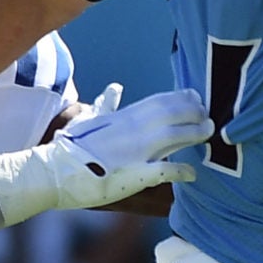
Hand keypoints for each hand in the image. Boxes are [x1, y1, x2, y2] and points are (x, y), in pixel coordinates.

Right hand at [0, 87, 212, 221]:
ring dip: (195, 133)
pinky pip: (166, 170)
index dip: (182, 98)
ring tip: (208, 133)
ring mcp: (136, 151)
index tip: (196, 97)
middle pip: (173, 113)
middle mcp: (134, 130)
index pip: (160, 101)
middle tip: (208, 115)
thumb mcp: (88, 120)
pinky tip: (192, 174)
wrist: (54, 171)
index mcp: (124, 117)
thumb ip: (106, 104)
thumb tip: (114, 88)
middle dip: (194, 112)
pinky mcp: (135, 174)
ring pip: (175, 135)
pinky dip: (182, 171)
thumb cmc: (70, 148)